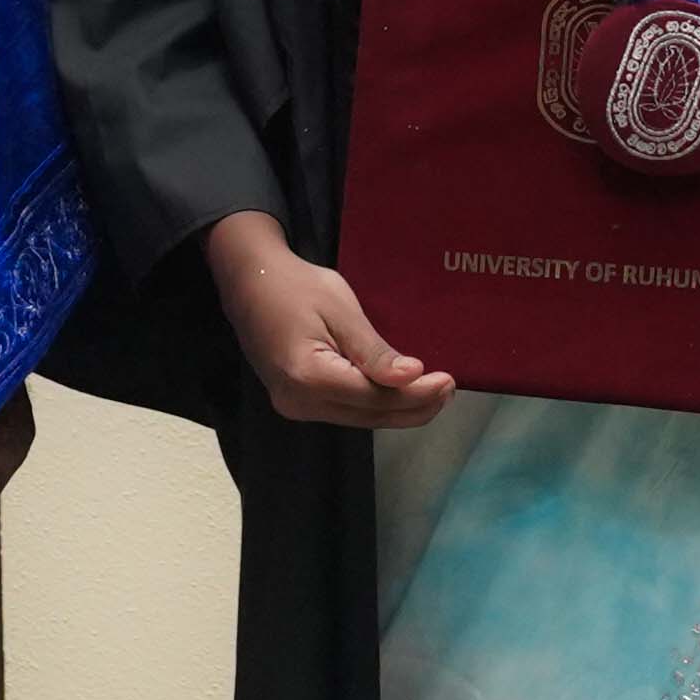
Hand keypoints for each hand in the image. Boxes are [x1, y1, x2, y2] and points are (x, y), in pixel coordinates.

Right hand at [205, 210, 453, 427]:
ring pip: (359, 418)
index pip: (375, 398)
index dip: (416, 395)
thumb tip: (411, 378)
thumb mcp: (340, 309)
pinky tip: (400, 393)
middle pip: (369, 416)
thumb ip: (374, 351)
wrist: (250, 281)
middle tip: (449, 388)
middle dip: (413, 407)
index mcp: (308, 377)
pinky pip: (345, 410)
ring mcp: (294, 405)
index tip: (448, 381)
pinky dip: (376, 405)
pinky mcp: (297, 402)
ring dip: (398, 409)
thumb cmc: (296, 286)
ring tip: (434, 391)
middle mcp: (298, 402)